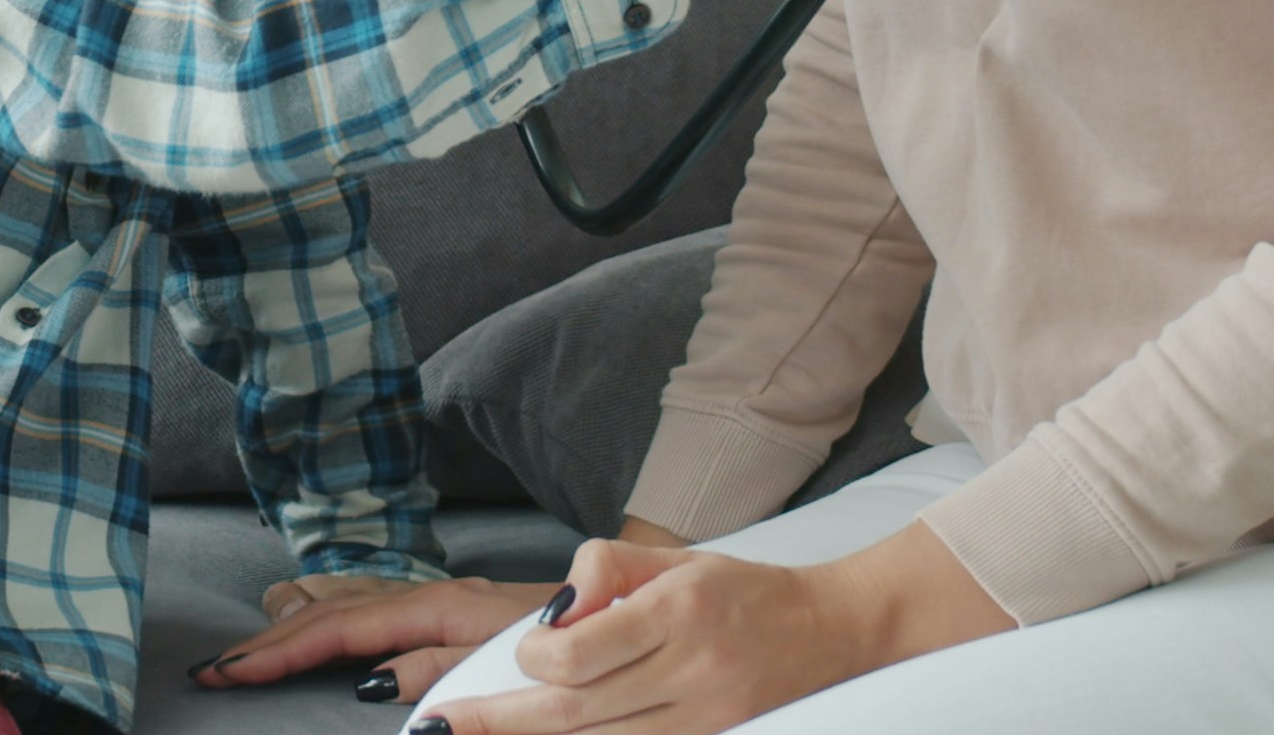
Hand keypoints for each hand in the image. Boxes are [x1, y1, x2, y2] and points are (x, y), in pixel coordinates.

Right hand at [195, 573, 558, 704]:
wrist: (627, 601)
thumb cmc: (573, 634)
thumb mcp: (504, 657)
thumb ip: (437, 667)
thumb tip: (370, 681)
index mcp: (438, 608)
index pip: (340, 629)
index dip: (281, 651)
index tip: (231, 670)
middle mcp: (433, 595)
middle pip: (334, 613)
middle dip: (273, 640)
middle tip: (219, 666)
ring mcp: (442, 597)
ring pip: (353, 600)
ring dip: (300, 617)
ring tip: (257, 632)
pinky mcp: (454, 606)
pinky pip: (378, 601)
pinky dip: (337, 607)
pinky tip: (326, 610)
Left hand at [423, 521, 1009, 734]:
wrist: (832, 631)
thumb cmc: (741, 588)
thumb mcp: (677, 557)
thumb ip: (607, 572)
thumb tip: (553, 611)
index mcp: (680, 612)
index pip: (585, 652)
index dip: (538, 656)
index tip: (527, 648)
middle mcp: (692, 671)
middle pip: (578, 711)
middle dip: (502, 720)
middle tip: (442, 725)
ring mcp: (704, 716)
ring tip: (475, 734)